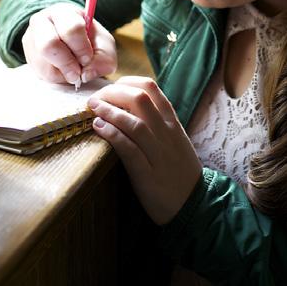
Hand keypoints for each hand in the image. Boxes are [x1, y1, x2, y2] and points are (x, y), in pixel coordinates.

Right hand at [22, 3, 116, 84]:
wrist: (71, 41)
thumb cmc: (89, 40)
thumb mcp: (104, 45)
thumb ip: (104, 58)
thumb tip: (86, 74)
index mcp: (64, 12)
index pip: (71, 28)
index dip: (81, 47)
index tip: (87, 57)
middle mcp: (42, 21)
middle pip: (49, 44)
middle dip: (67, 62)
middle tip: (78, 71)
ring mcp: (31, 38)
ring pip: (42, 62)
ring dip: (62, 72)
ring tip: (73, 71)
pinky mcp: (28, 55)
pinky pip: (40, 72)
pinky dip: (56, 77)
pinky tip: (64, 71)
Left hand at [88, 76, 202, 224]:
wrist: (194, 203)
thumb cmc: (179, 171)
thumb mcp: (174, 139)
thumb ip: (158, 121)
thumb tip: (131, 105)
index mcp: (172, 122)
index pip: (151, 88)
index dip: (126, 82)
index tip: (111, 87)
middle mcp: (166, 133)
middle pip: (139, 99)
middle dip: (113, 93)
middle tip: (95, 97)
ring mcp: (158, 153)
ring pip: (133, 122)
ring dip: (109, 111)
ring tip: (92, 108)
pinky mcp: (147, 173)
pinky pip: (129, 148)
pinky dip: (112, 134)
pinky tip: (98, 127)